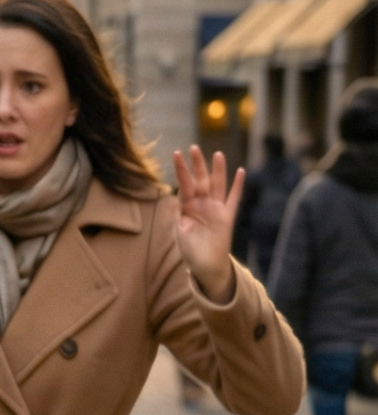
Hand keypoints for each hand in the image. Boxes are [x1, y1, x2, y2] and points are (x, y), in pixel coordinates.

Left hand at [173, 145, 242, 303]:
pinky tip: (240, 172)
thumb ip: (179, 214)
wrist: (205, 266)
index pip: (184, 185)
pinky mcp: (227, 217)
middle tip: (194, 147)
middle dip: (198, 164)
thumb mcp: (180, 230)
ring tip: (217, 155)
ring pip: (217, 185)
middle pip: (200, 180)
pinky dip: (237, 186)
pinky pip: (233, 199)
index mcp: (188, 207)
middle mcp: (202, 204)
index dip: (181, 170)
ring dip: (217, 170)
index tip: (176, 154)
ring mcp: (216, 209)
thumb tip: (175, 198)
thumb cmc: (190, 250)